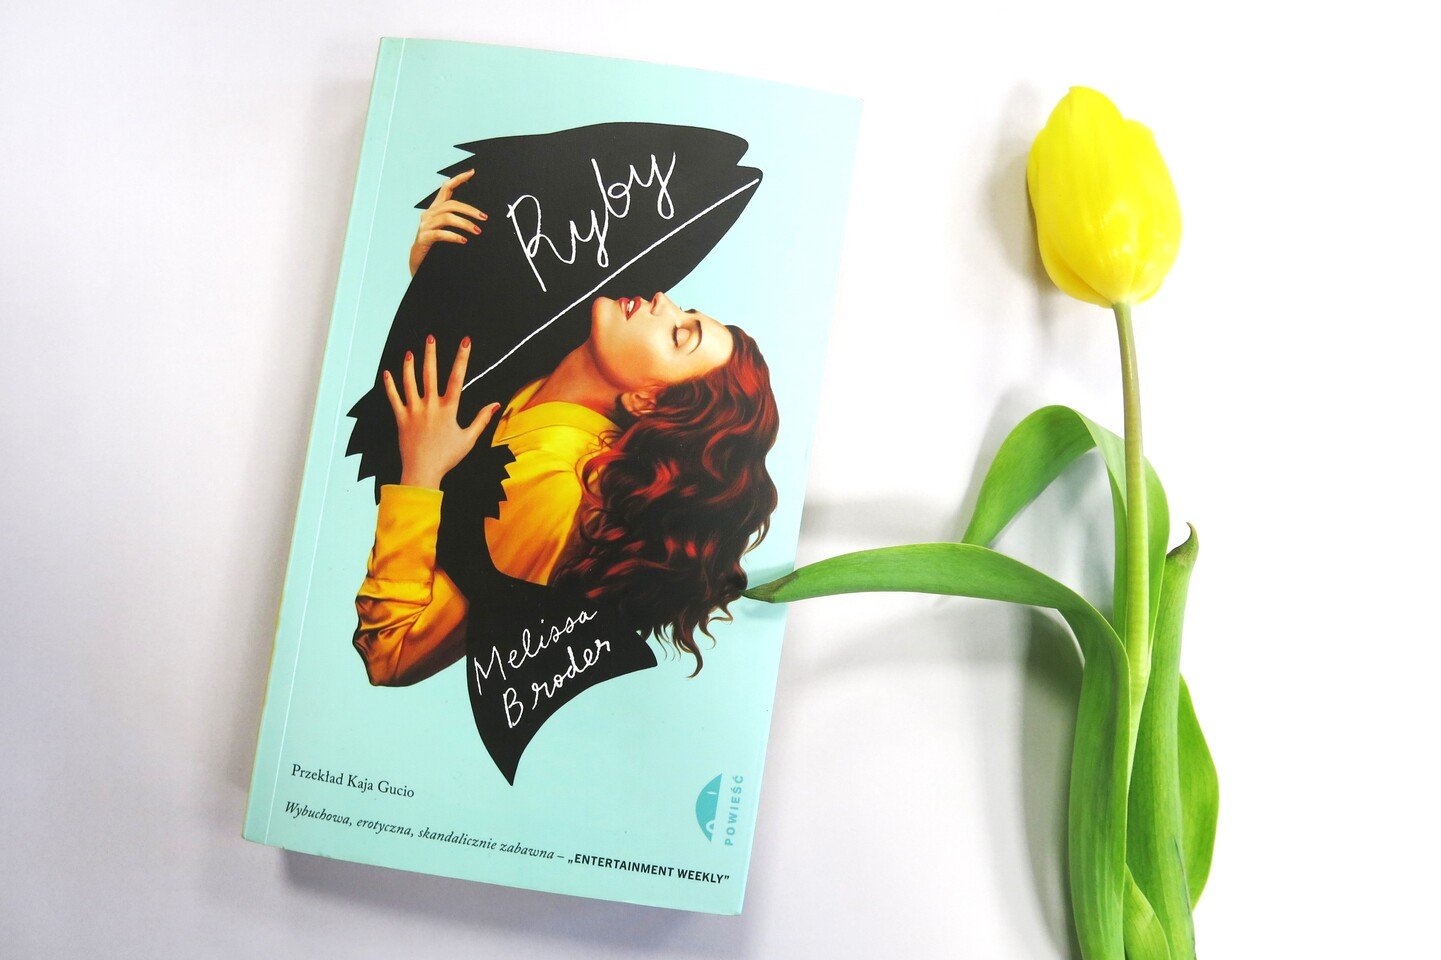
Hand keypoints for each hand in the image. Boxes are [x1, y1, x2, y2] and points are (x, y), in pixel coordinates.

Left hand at [383, 335, 499, 489]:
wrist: (423, 472)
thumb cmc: (447, 457)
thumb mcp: (469, 439)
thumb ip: (482, 420)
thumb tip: (495, 405)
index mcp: (448, 410)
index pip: (457, 378)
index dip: (462, 358)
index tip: (465, 342)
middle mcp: (430, 406)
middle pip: (430, 374)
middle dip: (431, 354)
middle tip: (430, 338)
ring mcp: (414, 411)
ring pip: (409, 383)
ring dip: (409, 366)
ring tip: (410, 352)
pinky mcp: (401, 419)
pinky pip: (393, 399)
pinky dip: (389, 385)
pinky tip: (387, 373)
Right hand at [409, 169, 487, 275]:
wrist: (417, 263)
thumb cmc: (434, 245)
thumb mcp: (445, 229)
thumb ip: (454, 219)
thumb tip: (476, 215)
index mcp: (435, 210)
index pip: (446, 189)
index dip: (458, 179)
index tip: (471, 172)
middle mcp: (429, 214)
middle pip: (451, 204)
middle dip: (470, 210)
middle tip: (484, 218)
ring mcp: (425, 225)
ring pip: (447, 218)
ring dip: (465, 224)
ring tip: (477, 231)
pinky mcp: (423, 238)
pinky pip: (440, 234)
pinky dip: (454, 236)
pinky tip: (463, 240)